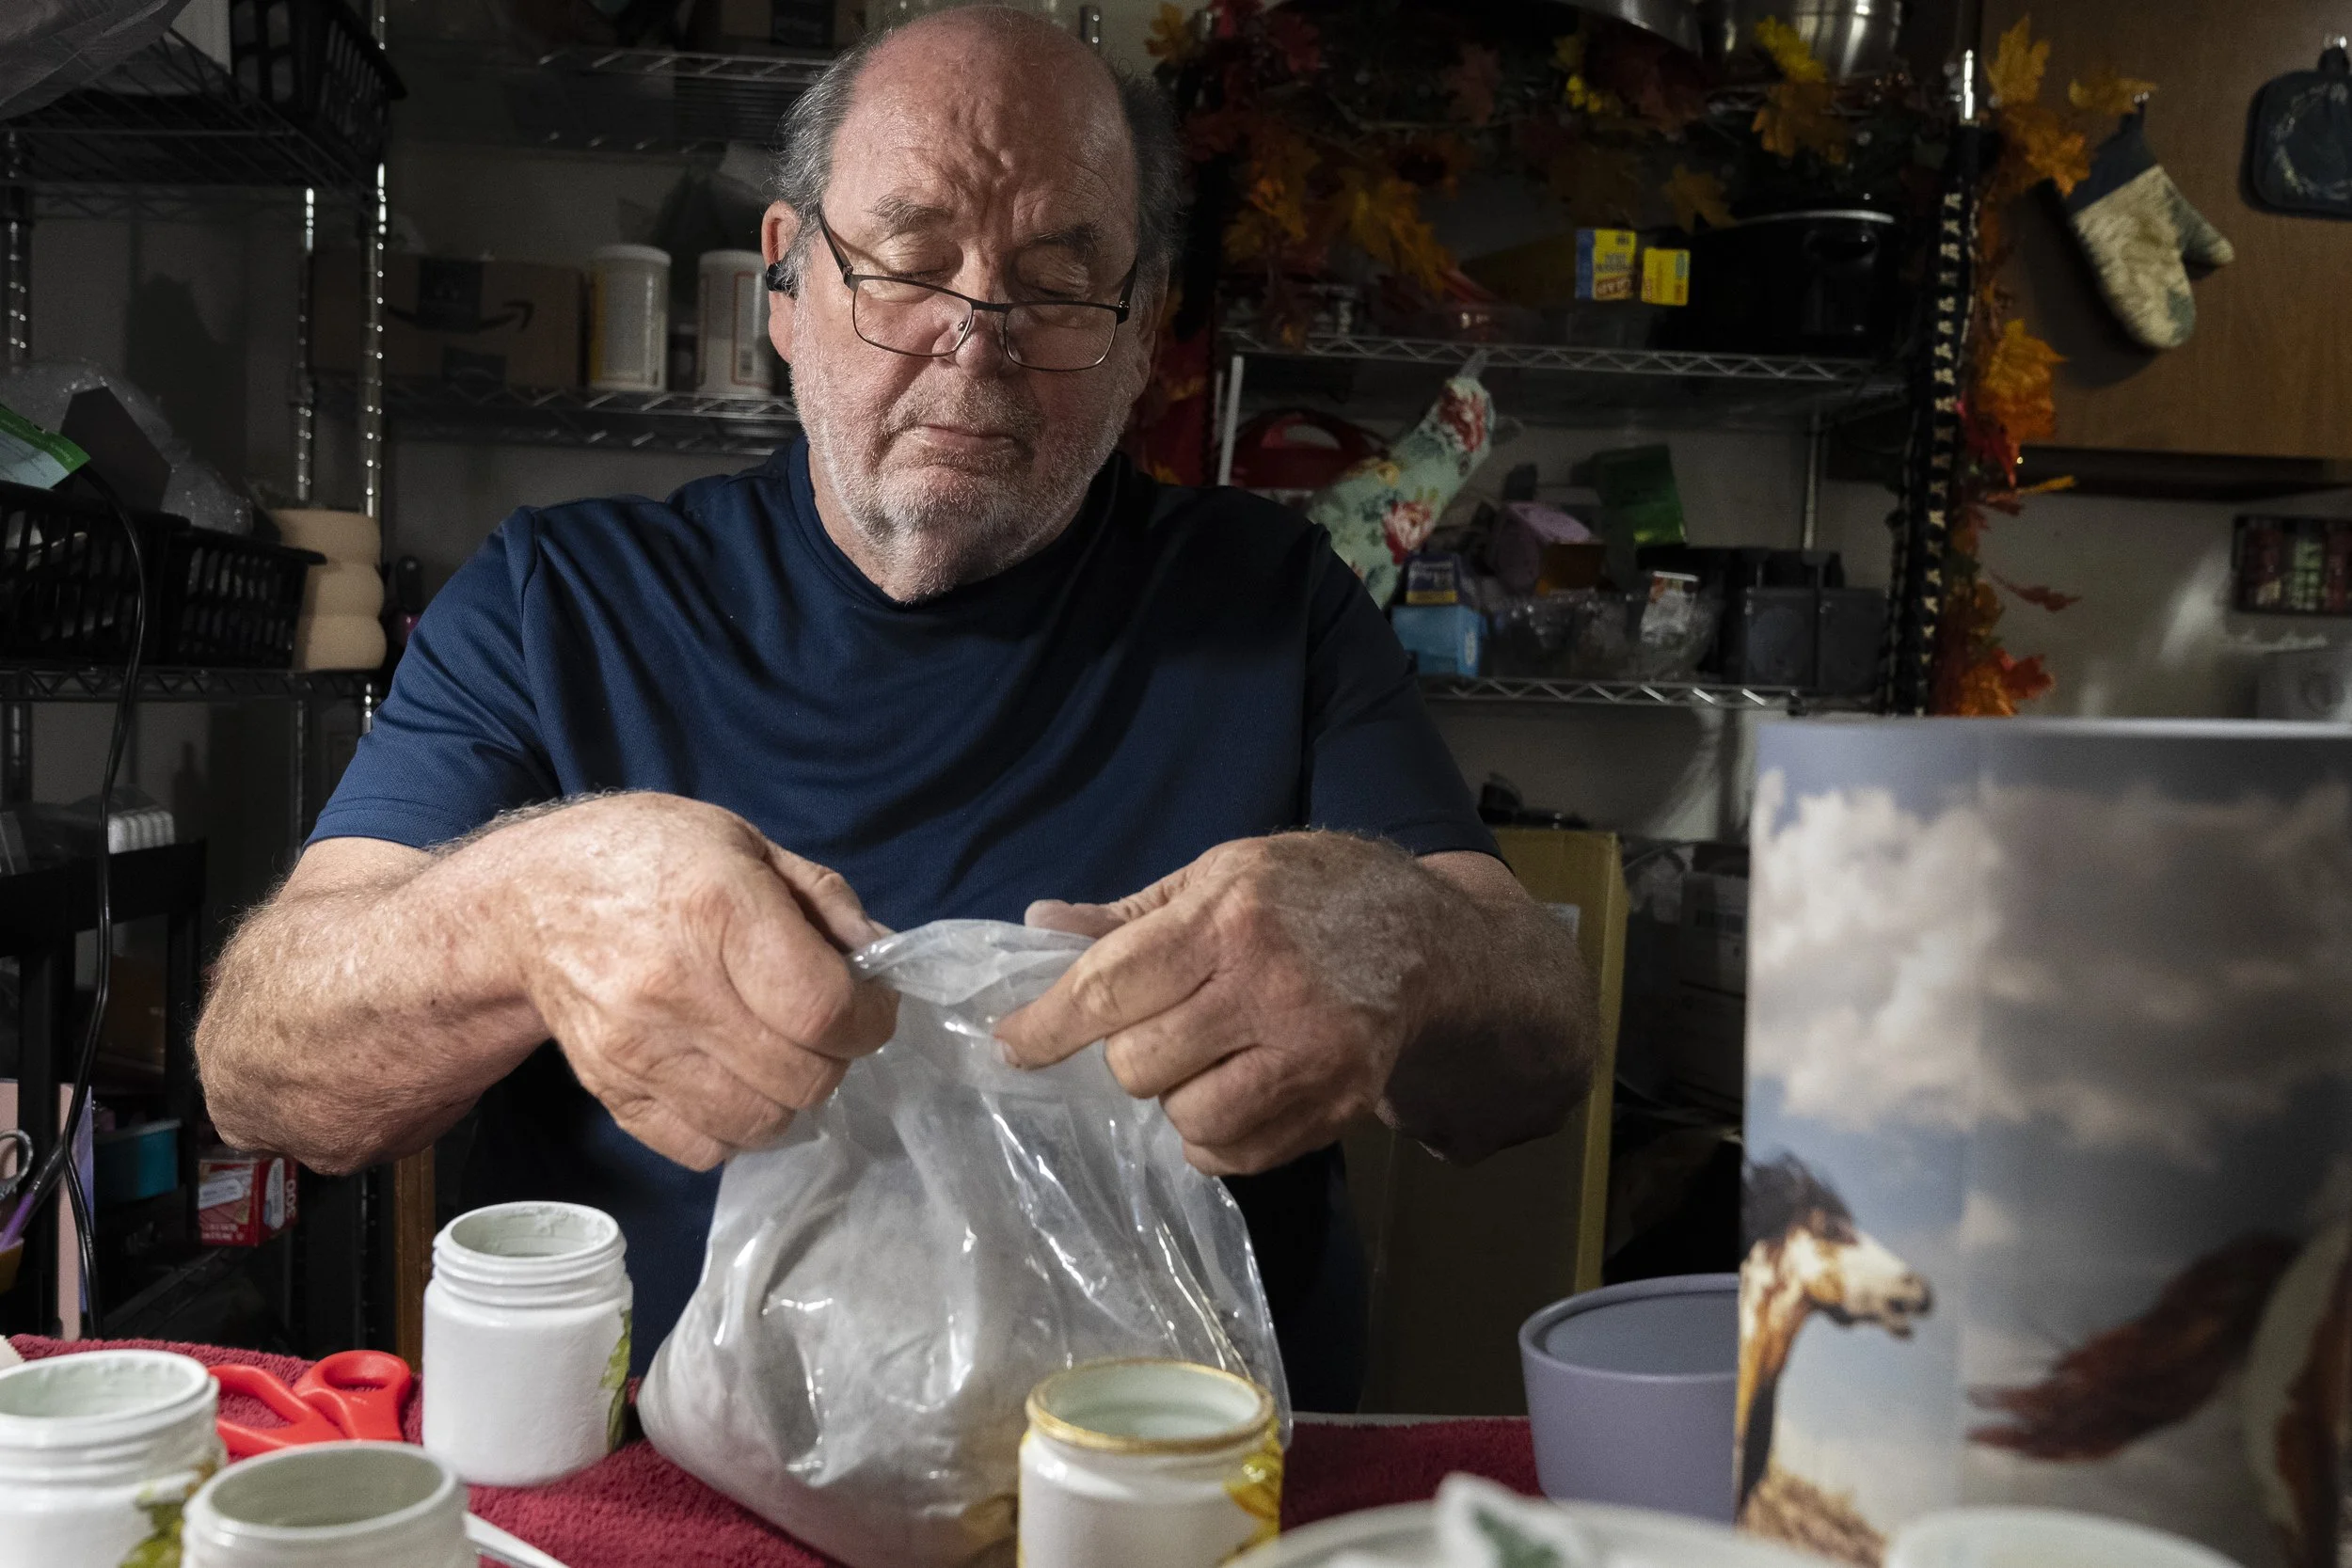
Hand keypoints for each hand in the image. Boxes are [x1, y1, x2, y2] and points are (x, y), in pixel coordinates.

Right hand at [480, 794, 896, 1168]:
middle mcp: (673, 990)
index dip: (870, 1019)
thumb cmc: (650, 858)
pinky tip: (734, 1080)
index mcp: (717, 912)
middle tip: (823, 1026)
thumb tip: (882, 960)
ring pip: (759, 1124)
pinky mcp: (611, 1091)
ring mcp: (637, 1050)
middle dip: (836, 1057)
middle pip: (801, 1077)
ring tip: (780, 1053)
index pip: (823, 1009)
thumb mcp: (746, 844)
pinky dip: (735, 1127)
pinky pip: (702, 1149)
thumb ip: (824, 900)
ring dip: (790, 1098)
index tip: (870, 1006)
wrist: (531, 897)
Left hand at [995, 832, 1447, 1174]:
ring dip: (1174, 1098)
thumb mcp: (1220, 873)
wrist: (1431, 939)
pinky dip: (1214, 1136)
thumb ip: (1128, 915)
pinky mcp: (1340, 1105)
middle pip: (1138, 1063)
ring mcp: (1312, 1054)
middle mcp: (1269, 987)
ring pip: (1185, 1118)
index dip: (1046, 1025)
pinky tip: (1233, 1091)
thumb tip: (1039, 925)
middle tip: (1158, 1027)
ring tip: (1202, 1060)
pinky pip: (1236, 1154)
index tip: (1010, 1046)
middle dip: (1128, 1053)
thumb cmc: (1312, 895)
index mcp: (1229, 917)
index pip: (1109, 986)